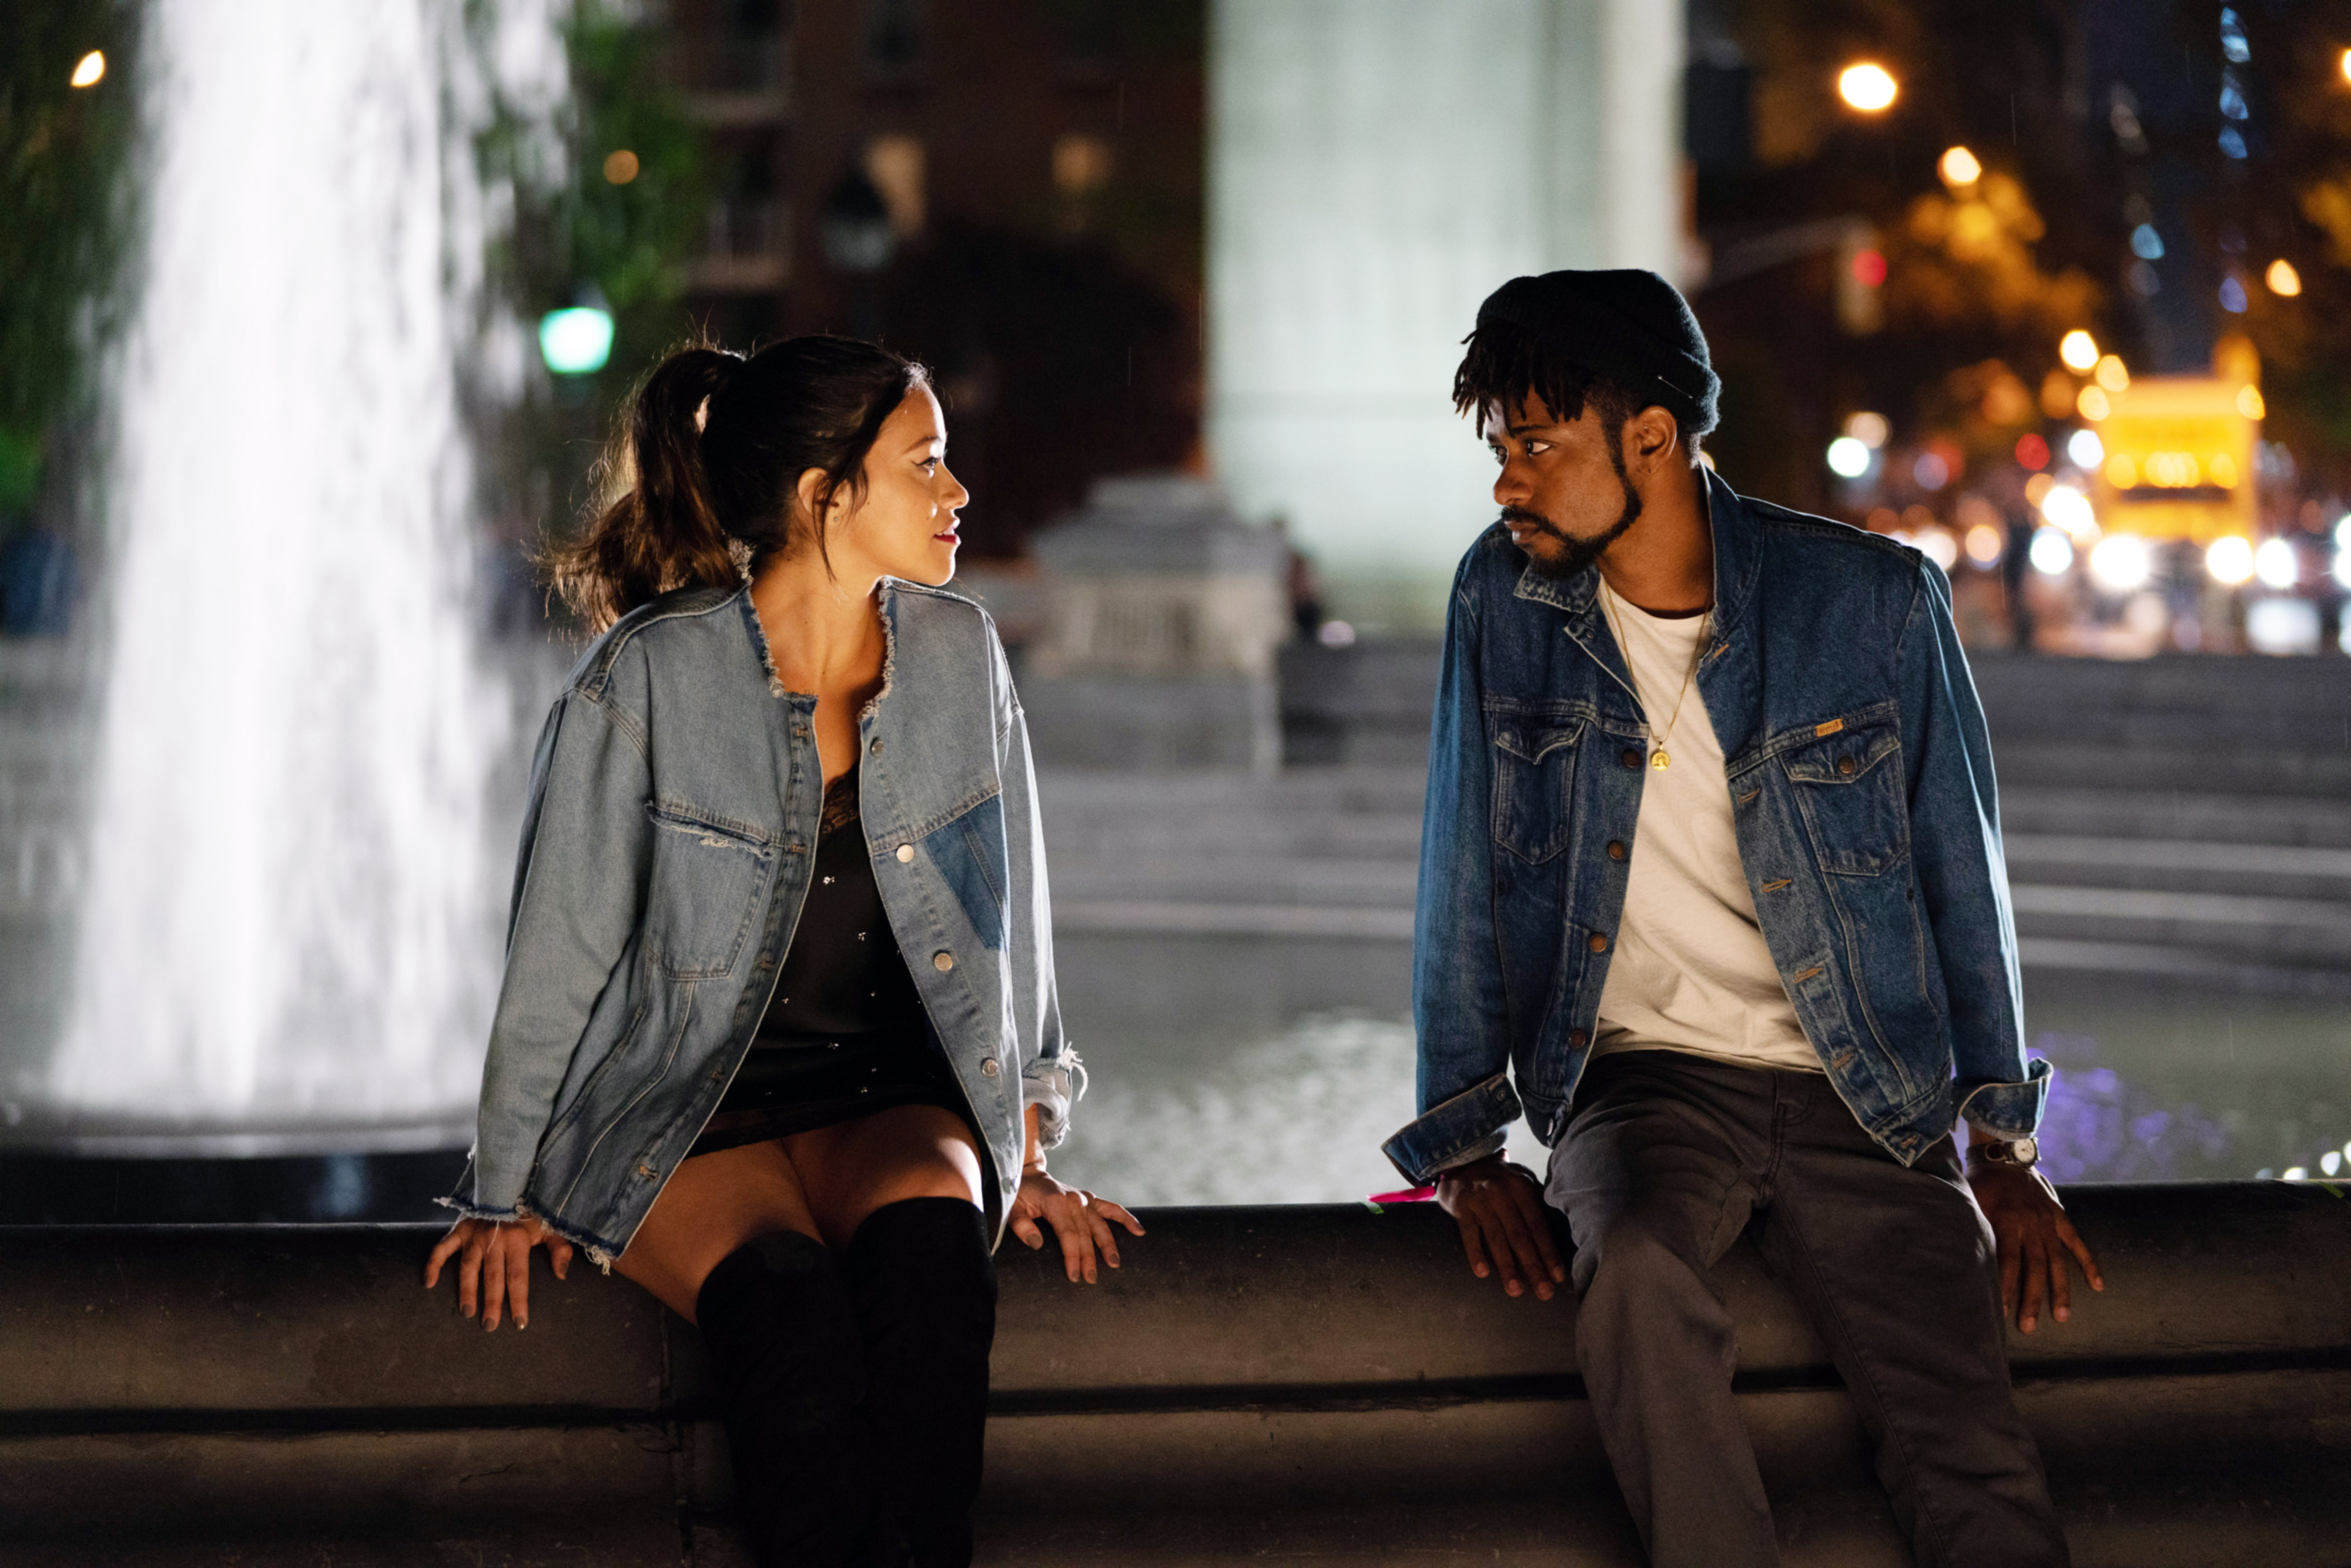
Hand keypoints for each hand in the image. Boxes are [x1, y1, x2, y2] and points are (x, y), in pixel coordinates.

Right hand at [424, 1215, 573, 1330]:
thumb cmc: (532, 1211)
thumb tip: (561, 1275)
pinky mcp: (459, 1228)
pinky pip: (442, 1248)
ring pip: (468, 1267)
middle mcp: (494, 1238)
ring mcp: (474, 1234)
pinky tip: (428, 1284)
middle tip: (489, 1326)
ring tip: (466, 1312)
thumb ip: (560, 1249)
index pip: (518, 1277)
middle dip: (491, 1303)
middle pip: (492, 1276)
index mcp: (518, 1240)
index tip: (519, 1323)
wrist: (510, 1182)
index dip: (518, 1301)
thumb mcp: (552, 1226)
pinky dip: (433, 1264)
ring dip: (466, 1291)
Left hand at [1009, 1167, 1143, 1283]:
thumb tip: (1037, 1243)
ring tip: (1114, 1263)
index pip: (1068, 1234)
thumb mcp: (1012, 1209)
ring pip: (1101, 1225)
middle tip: (1091, 1279)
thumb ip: (1022, 1226)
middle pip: (1085, 1234)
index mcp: (1056, 1202)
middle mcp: (1074, 1200)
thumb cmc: (1018, 1195)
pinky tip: (1139, 1231)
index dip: (1073, 1256)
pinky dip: (1126, 1219)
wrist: (1028, 1174)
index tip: (1074, 1276)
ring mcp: (1084, 1199)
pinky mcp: (1090, 1199)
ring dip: (1109, 1245)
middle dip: (1089, 1258)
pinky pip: (1112, 1209)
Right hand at [1435, 1154, 1564, 1299]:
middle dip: (1533, 1266)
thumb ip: (1537, 1204)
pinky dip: (1475, 1253)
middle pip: (1520, 1236)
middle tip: (1544, 1292)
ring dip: (1506, 1266)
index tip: (1557, 1277)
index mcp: (1522, 1188)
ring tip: (1515, 1291)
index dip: (1548, 1252)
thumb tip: (1560, 1236)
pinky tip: (1482, 1273)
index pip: (1538, 1226)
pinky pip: (1469, 1233)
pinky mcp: (1460, 1206)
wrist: (1463, 1159)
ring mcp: (1480, 1199)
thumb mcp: (1522, 1182)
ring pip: (1496, 1238)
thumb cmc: (1500, 1180)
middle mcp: (1502, 1193)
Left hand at [1966, 1161, 2101, 1333]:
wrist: (2004, 1155)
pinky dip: (2089, 1263)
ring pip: (2057, 1262)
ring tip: (2063, 1317)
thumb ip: (1973, 1226)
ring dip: (2061, 1290)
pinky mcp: (2060, 1217)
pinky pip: (2077, 1242)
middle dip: (2032, 1298)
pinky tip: (2097, 1285)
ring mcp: (2048, 1222)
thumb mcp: (1971, 1200)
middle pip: (2034, 1268)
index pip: (2007, 1260)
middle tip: (2029, 1326)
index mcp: (2007, 1220)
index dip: (2005, 1286)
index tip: (2002, 1311)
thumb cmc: (1981, 1182)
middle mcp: (2031, 1224)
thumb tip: (1959, 1254)